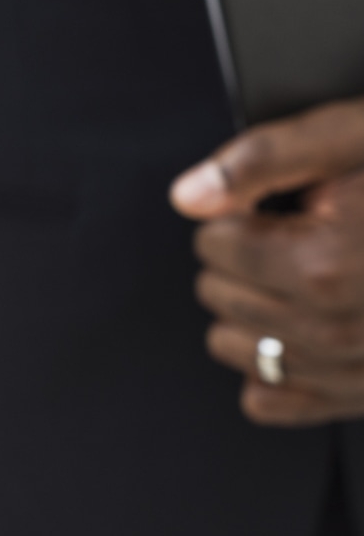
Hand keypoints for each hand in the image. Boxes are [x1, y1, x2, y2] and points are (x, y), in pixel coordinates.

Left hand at [171, 98, 363, 425]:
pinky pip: (268, 400)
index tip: (281, 203)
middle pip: (217, 294)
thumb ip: (264, 160)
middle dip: (242, 258)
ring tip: (307, 276)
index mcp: (325, 265)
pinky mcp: (363, 399)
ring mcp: (352, 373)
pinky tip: (308, 327)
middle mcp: (335, 331)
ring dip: (251, 311)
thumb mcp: (360, 135)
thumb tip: (188, 195)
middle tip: (301, 234)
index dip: (241, 212)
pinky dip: (273, 369)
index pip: (212, 242)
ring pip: (235, 348)